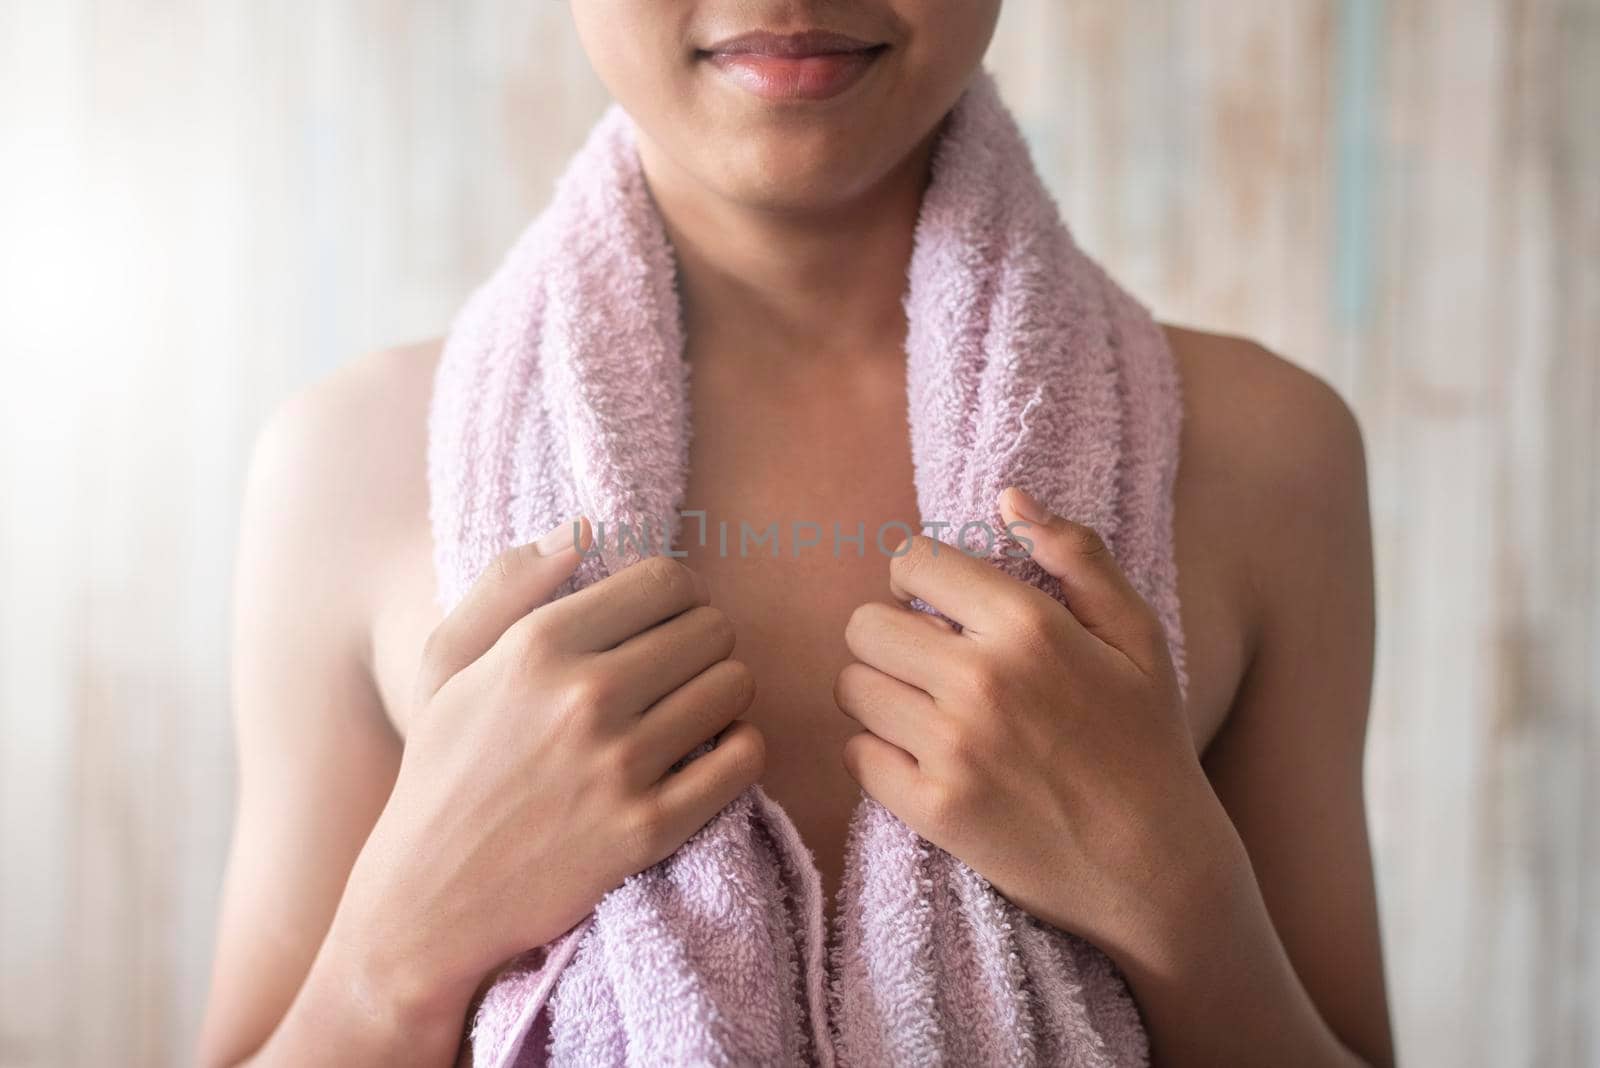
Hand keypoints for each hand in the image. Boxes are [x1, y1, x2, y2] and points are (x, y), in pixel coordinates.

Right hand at [334, 520, 765, 1022]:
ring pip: (735, 687)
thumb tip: (581, 529)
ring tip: (690, 714)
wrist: (428, 899)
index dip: (678, 596)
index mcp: (538, 644)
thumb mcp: (447, 664)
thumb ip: (508, 584)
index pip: (667, 580)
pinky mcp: (649, 829)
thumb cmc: (442, 770)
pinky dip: (739, 751)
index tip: (665, 623)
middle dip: (704, 643)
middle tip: (678, 673)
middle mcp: (584, 696)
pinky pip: (744, 759)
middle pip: (713, 628)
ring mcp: (620, 765)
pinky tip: (709, 757)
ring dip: (724, 696)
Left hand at [833, 487, 1224, 955]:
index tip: (936, 605)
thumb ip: (1076, 555)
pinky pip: (857, 755)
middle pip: (865, 624)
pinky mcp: (931, 809)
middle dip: (891, 635)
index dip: (916, 578)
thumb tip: (1009, 496)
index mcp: (1028, 626)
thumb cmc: (1147, 743)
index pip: (912, 562)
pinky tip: (927, 761)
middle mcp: (980, 680)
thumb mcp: (1137, 636)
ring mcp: (951, 749)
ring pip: (853, 687)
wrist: (1155, 869)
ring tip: (929, 712)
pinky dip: (880, 755)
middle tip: (930, 663)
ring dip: (882, 694)